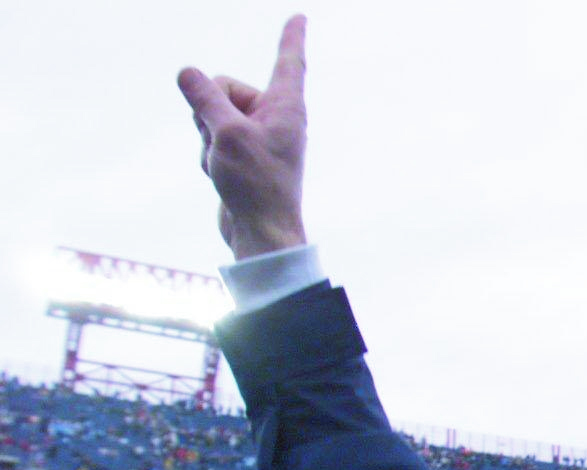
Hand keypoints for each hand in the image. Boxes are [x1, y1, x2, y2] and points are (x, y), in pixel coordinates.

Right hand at [177, 16, 309, 257]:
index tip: (300, 16)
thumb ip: (204, 97)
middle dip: (209, 110)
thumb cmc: (255, 184)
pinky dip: (208, 156)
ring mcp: (255, 137)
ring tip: (227, 165)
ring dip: (207, 138)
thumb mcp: (224, 132)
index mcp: (285, 107)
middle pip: (223, 87)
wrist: (260, 232)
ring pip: (210, 115)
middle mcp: (274, 118)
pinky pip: (210, 140)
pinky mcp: (240, 155)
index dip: (291, 37)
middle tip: (224, 142)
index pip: (288, 61)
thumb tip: (188, 72)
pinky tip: (221, 176)